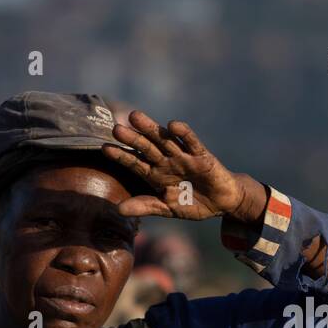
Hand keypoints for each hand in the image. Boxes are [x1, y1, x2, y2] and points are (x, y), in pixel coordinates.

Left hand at [102, 110, 264, 222]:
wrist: (222, 203)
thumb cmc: (193, 203)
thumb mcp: (167, 208)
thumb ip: (145, 206)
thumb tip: (118, 210)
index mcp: (156, 174)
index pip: (135, 163)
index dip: (121, 155)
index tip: (105, 148)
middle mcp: (167, 161)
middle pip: (147, 147)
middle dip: (132, 138)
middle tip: (116, 128)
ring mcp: (183, 156)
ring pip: (165, 140)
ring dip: (151, 128)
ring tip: (135, 117)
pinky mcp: (201, 155)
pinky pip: (191, 142)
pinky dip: (183, 134)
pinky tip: (172, 125)